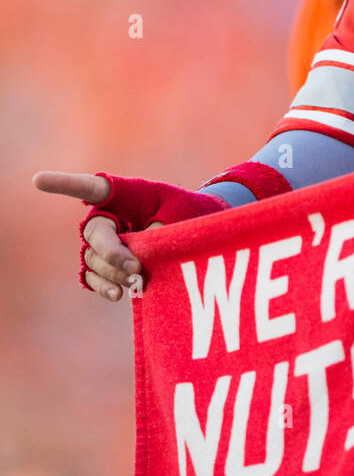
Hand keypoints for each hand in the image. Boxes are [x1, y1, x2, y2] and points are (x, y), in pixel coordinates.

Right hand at [34, 170, 223, 301]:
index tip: (38, 181)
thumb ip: (160, 226)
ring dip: (114, 272)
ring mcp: (103, 242)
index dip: (63, 184)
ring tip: (138, 280)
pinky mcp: (107, 266)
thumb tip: (140, 253)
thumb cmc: (185, 210)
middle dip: (111, 252)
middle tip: (136, 267)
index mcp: (121, 193)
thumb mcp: (179, 211)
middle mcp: (106, 216)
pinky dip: (104, 286)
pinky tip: (118, 294)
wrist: (194, 228)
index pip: (89, 187)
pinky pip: (94, 277)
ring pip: (94, 258)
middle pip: (95, 233)